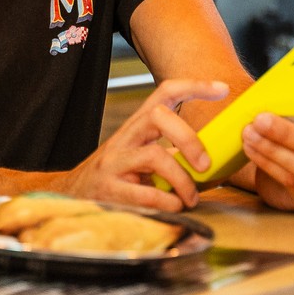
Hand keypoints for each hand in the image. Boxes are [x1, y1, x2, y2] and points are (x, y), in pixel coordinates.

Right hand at [59, 78, 229, 213]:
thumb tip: (212, 161)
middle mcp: (124, 138)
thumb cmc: (116, 179)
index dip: (194, 86)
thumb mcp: (140, 158)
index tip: (222, 89)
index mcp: (136, 127)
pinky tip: (173, 208)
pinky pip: (145, 193)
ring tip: (191, 198)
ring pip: (154, 156)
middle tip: (205, 165)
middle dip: (189, 139)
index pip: (164, 93)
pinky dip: (168, 202)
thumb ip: (169, 155)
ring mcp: (114, 163)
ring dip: (183, 180)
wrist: (71, 197)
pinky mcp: (109, 190)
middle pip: (158, 116)